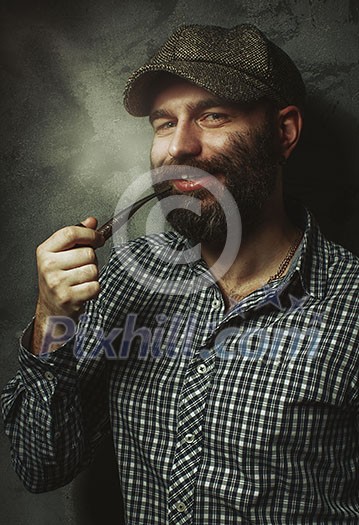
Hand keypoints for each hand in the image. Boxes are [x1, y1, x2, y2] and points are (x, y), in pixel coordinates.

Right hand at [31, 217, 104, 353]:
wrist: (52, 310)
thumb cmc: (59, 279)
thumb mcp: (62, 255)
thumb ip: (77, 236)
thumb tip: (91, 221)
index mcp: (45, 251)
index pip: (71, 233)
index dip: (90, 234)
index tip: (98, 238)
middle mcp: (48, 265)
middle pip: (87, 252)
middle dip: (91, 259)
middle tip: (81, 268)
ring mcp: (57, 282)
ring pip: (93, 269)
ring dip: (93, 275)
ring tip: (80, 280)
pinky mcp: (68, 297)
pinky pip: (95, 286)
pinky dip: (94, 289)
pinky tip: (82, 291)